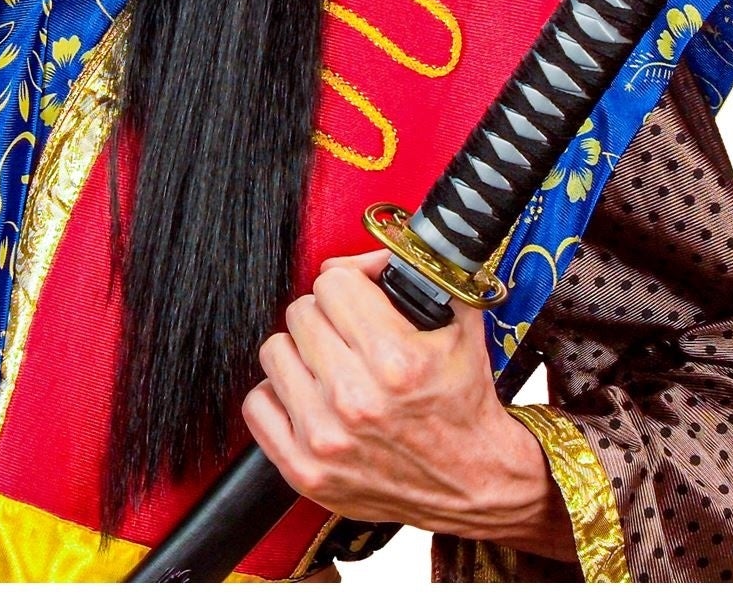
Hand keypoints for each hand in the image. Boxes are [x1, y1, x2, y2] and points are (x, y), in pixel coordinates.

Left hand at [240, 248, 577, 561]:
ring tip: (331, 366)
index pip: (332, 282)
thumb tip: (369, 250)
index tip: (360, 298)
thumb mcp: (456, 327)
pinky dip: (279, 395)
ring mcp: (325, 438)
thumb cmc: (463, 405)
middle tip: (350, 334)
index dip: (350, 284)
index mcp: (395, 361)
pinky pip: (257, 403)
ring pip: (275, 351)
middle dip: (328, 316)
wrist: (475, 483)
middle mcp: (356, 400)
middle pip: (301, 312)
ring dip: (301, 353)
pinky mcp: (304, 470)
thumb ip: (415, 274)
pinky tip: (310, 396)